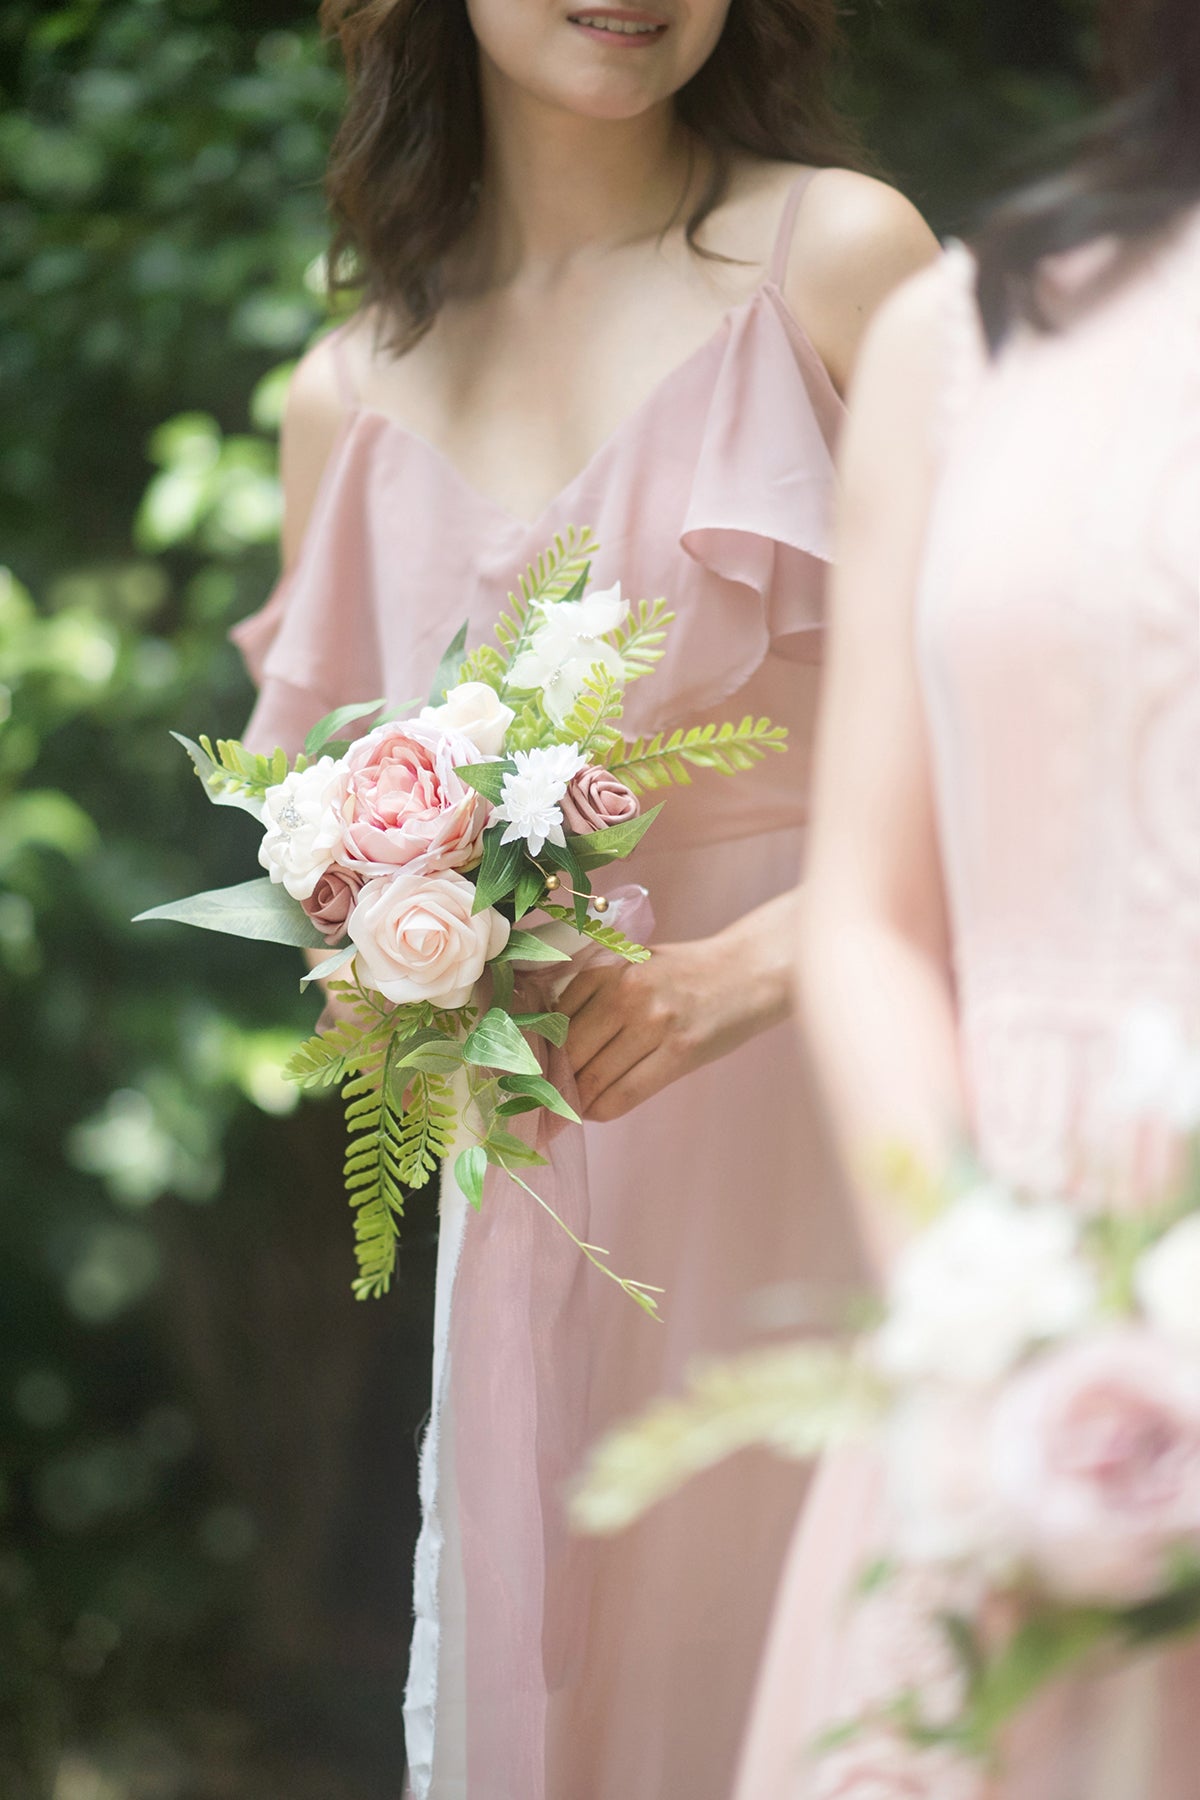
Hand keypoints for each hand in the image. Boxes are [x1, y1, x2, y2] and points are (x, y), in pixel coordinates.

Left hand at [559, 928, 786, 1122]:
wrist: (747, 971)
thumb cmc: (685, 973)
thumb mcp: (633, 965)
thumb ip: (594, 993)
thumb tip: (549, 1044)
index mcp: (607, 967)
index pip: (554, 1022)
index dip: (538, 1055)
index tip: (526, 1077)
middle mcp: (626, 992)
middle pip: (569, 1052)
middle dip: (550, 1084)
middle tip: (538, 1104)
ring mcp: (654, 1022)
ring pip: (593, 1077)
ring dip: (575, 1102)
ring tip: (565, 1111)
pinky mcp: (680, 1052)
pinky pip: (625, 1093)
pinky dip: (602, 1109)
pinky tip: (595, 1111)